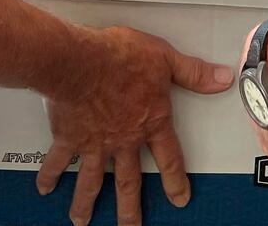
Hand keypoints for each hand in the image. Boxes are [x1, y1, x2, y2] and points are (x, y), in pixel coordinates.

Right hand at [39, 27, 231, 225]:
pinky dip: (51, 175)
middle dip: (130, 208)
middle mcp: (122, 139)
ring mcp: (94, 142)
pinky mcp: (68, 137)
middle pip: (129, 181)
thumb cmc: (119, 58)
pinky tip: (46, 188)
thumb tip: (222, 78)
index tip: (179, 199)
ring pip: (93, 181)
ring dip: (87, 203)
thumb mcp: (164, 59)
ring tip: (82, 221)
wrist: (79, 61)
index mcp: (149, 122)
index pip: (169, 158)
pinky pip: (59, 161)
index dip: (175, 180)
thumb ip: (193, 73)